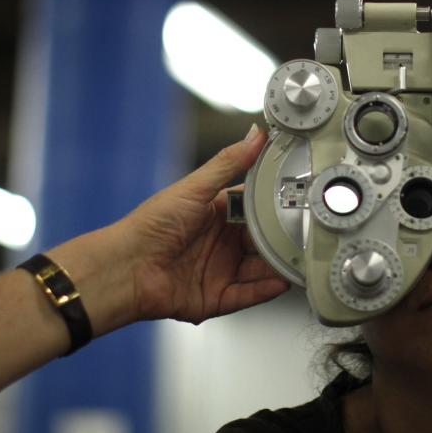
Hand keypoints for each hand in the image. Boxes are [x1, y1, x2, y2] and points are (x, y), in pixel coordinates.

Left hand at [122, 125, 289, 323]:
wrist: (125, 267)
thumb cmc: (151, 224)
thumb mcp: (195, 188)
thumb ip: (229, 162)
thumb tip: (255, 134)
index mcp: (216, 213)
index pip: (255, 209)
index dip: (276, 206)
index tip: (299, 201)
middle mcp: (220, 243)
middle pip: (262, 241)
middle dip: (282, 239)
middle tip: (306, 234)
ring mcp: (219, 271)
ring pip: (259, 269)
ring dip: (278, 266)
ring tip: (299, 260)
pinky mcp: (215, 298)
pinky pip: (247, 295)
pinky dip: (265, 290)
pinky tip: (280, 282)